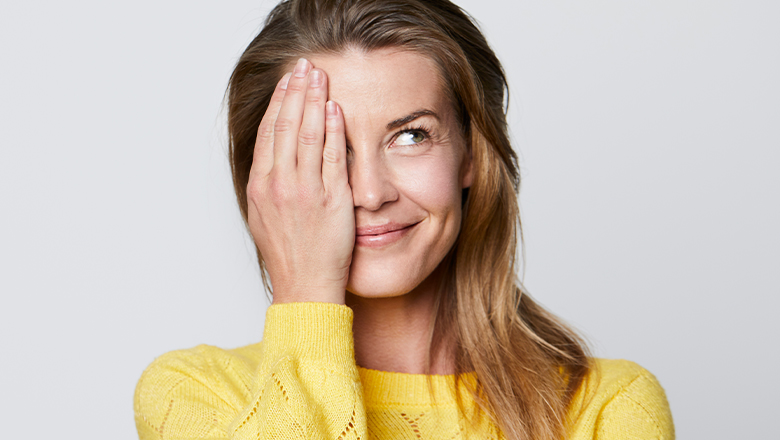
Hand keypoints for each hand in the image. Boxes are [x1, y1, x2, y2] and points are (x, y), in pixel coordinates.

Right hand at [246, 58, 353, 304]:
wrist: (304, 286)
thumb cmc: (288, 254)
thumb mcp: (263, 214)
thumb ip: (268, 182)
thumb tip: (273, 155)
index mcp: (260, 185)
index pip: (269, 132)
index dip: (279, 102)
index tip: (287, 81)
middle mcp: (278, 184)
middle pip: (286, 125)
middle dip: (296, 90)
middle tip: (305, 66)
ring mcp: (304, 190)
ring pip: (308, 134)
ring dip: (314, 101)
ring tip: (320, 77)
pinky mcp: (331, 200)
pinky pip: (333, 157)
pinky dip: (333, 130)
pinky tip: (335, 109)